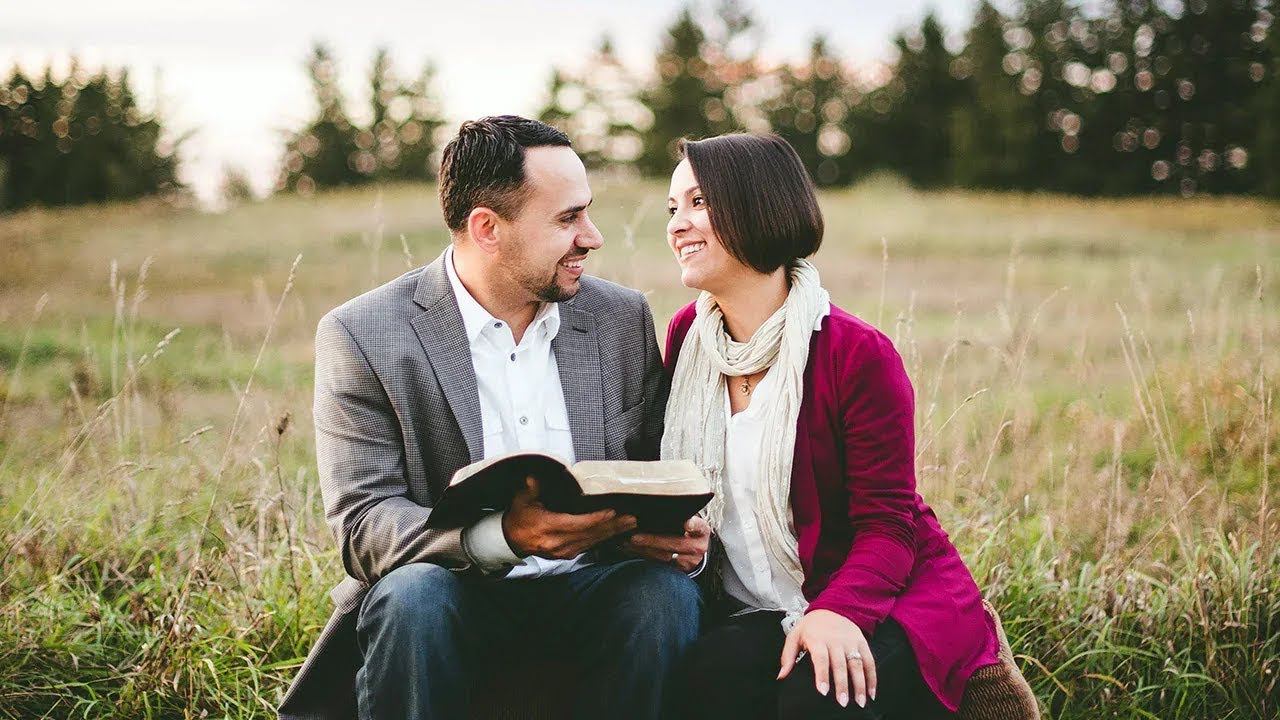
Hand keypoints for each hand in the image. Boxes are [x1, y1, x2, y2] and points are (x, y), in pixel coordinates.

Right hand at [503, 476, 636, 558]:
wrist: (511, 540)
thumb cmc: (520, 517)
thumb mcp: (522, 499)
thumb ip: (531, 487)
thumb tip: (535, 476)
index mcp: (547, 527)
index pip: (576, 524)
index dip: (595, 519)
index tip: (612, 512)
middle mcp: (557, 543)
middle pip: (589, 535)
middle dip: (612, 527)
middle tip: (631, 519)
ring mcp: (563, 551)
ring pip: (592, 542)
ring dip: (612, 534)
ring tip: (630, 525)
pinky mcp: (567, 555)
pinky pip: (589, 547)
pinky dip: (604, 539)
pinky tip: (616, 533)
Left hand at [620, 516, 709, 571]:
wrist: (695, 550)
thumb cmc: (687, 531)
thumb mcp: (689, 521)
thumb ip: (681, 515)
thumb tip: (662, 505)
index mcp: (702, 531)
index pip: (699, 526)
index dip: (694, 525)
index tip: (686, 525)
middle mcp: (699, 547)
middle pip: (675, 544)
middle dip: (654, 541)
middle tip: (635, 537)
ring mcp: (691, 561)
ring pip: (666, 557)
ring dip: (646, 550)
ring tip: (630, 544)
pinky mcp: (680, 571)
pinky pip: (661, 566)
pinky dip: (646, 557)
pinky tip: (633, 551)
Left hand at [777, 609, 876, 708]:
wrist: (833, 607)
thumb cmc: (812, 625)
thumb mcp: (795, 635)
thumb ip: (787, 656)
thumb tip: (781, 675)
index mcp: (817, 639)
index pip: (820, 658)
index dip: (822, 675)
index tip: (823, 691)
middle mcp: (836, 640)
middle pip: (840, 664)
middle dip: (842, 684)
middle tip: (842, 702)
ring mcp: (851, 642)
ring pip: (857, 664)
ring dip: (860, 684)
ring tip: (860, 701)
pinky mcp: (862, 643)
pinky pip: (869, 661)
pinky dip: (872, 677)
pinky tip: (871, 692)